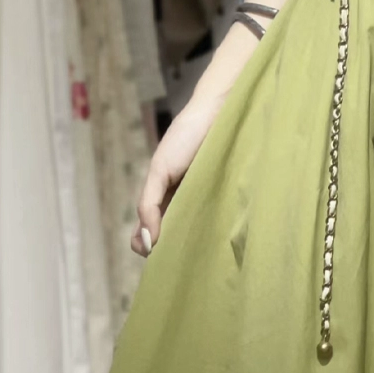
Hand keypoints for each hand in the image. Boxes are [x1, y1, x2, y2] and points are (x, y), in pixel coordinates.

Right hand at [131, 94, 219, 256]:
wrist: (218, 112)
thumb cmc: (185, 137)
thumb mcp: (160, 170)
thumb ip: (149, 204)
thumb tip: (146, 242)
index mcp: (163, 196)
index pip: (148, 231)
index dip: (147, 245)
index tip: (155, 254)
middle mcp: (183, 201)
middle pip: (172, 235)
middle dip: (172, 250)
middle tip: (177, 260)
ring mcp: (206, 199)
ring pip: (195, 231)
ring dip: (194, 245)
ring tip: (196, 258)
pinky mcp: (227, 197)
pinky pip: (219, 220)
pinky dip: (215, 232)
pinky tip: (216, 243)